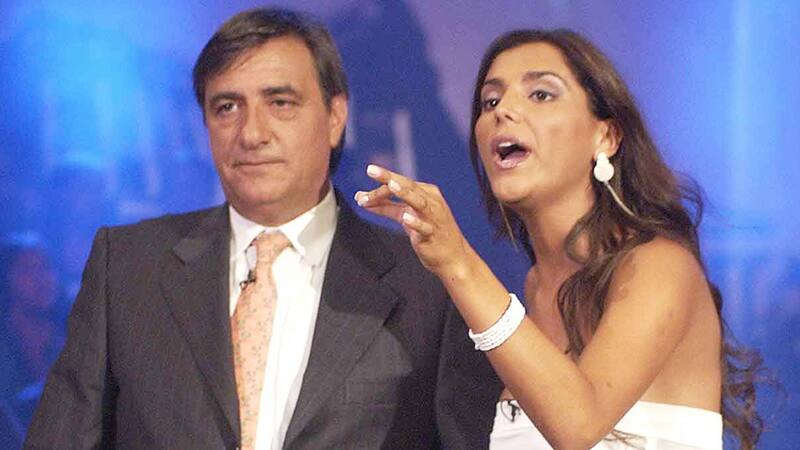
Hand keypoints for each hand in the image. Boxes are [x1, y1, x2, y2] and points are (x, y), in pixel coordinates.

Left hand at [355, 164, 473, 278]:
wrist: (452, 257)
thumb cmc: (429, 233)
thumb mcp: (405, 216)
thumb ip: (386, 207)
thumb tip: (363, 198)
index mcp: (425, 193)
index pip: (401, 182)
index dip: (380, 184)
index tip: (361, 194)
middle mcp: (431, 201)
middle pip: (407, 186)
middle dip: (388, 178)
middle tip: (371, 170)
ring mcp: (433, 217)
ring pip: (418, 201)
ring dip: (404, 192)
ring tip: (391, 186)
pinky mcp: (433, 234)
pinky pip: (424, 227)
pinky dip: (415, 222)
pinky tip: (406, 218)